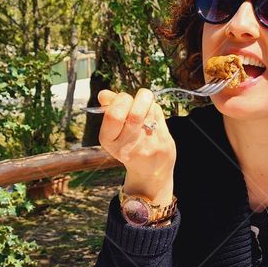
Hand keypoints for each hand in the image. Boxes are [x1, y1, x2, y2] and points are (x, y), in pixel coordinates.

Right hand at [97, 88, 175, 204]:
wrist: (150, 172)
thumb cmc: (130, 144)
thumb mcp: (114, 132)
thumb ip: (110, 110)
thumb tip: (104, 94)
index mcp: (109, 141)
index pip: (113, 115)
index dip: (120, 99)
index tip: (123, 99)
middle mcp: (127, 146)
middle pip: (135, 114)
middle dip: (139, 98)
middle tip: (140, 99)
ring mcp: (147, 146)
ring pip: (150, 110)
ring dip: (148, 102)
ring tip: (146, 108)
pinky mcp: (163, 143)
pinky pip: (160, 115)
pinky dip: (156, 110)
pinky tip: (153, 117)